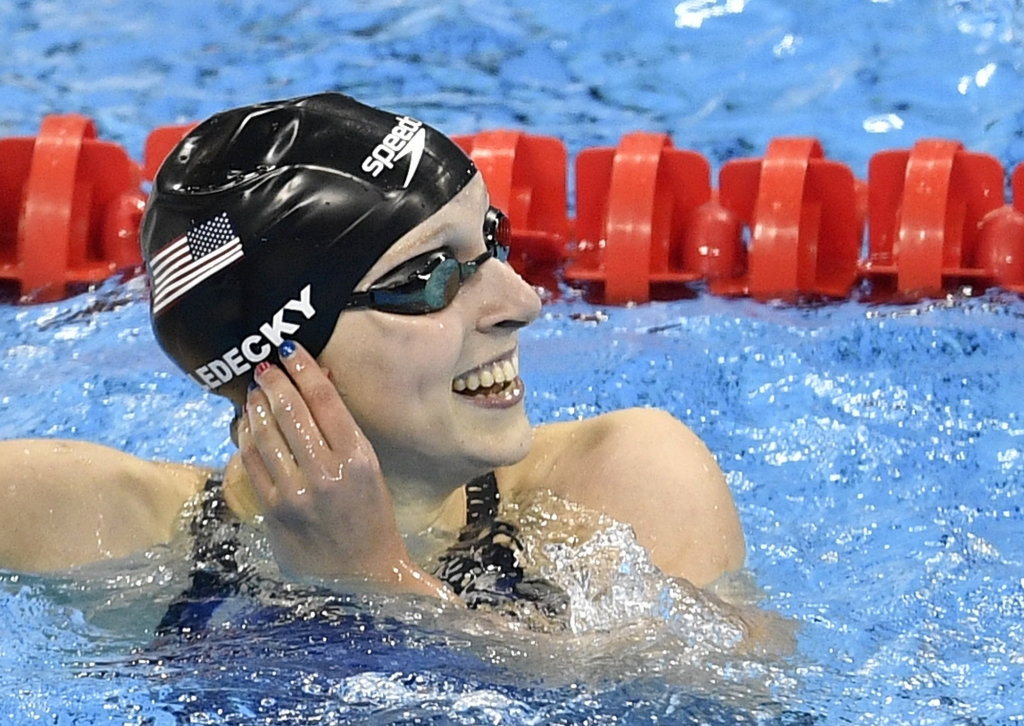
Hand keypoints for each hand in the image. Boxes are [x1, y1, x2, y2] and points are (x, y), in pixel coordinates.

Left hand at [238, 341, 449, 598]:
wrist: (363, 574)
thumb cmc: (371, 516)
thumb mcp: (369, 468)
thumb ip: (342, 428)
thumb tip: (319, 378)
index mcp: (359, 459)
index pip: (325, 400)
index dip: (303, 368)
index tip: (290, 349)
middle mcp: (327, 473)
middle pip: (291, 411)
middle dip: (274, 381)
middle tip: (264, 365)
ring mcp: (297, 493)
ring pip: (266, 434)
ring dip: (256, 406)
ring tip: (254, 391)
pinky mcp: (274, 511)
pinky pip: (252, 463)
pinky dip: (246, 438)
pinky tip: (246, 425)